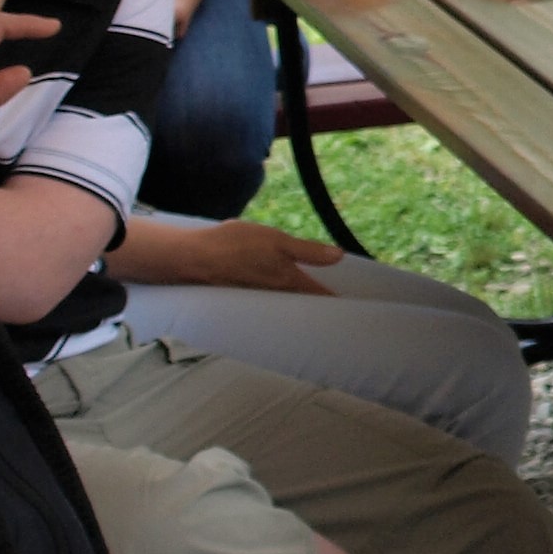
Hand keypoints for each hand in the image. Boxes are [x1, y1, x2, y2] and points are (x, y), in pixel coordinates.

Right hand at [116, 216, 342, 295]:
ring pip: (290, 308)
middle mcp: (277, 297)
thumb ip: (308, 251)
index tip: (360, 312)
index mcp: (289, 283)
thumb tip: (340, 256)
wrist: (192, 257)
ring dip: (304, 309)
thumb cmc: (235, 245)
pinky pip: (272, 304)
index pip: (322, 298)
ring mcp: (261, 299)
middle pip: (307, 308)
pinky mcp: (246, 297)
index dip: (340, 304)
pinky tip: (285, 298)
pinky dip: (284, 305)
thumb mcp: (276, 240)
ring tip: (321, 309)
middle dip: (325, 311)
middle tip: (346, 314)